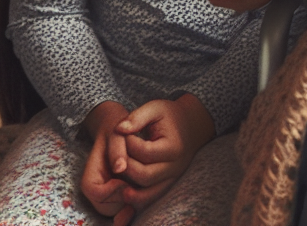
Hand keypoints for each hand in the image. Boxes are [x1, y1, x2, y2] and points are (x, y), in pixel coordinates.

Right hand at [81, 101, 134, 225]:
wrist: (117, 128)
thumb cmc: (117, 128)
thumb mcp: (117, 133)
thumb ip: (116, 150)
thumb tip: (120, 168)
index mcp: (91, 177)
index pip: (97, 193)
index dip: (112, 189)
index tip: (127, 173)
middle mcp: (96, 191)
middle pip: (108, 208)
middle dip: (124, 198)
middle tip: (138, 182)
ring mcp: (108, 195)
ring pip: (118, 210)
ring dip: (131, 201)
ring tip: (144, 184)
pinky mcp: (119, 195)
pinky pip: (125, 207)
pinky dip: (134, 203)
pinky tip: (144, 192)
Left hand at [111, 95, 215, 210]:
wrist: (189, 125)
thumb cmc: (169, 116)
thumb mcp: (155, 108)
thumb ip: (137, 117)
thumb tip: (119, 130)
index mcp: (174, 147)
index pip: (144, 152)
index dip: (128, 144)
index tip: (121, 134)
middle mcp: (176, 166)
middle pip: (144, 175)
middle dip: (125, 166)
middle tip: (117, 154)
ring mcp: (173, 177)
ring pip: (146, 191)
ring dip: (128, 184)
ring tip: (117, 172)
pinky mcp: (168, 184)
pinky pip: (151, 197)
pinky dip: (137, 197)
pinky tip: (124, 189)